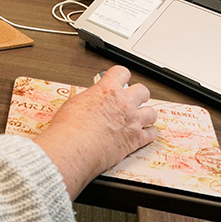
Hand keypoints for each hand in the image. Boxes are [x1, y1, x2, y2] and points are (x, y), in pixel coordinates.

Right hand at [32, 65, 157, 198]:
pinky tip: (143, 134)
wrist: (73, 148)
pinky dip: (148, 134)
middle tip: (132, 99)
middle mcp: (123, 103)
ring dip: (145, 114)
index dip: (121, 76)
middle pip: (142, 91)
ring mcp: (132, 121)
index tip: (120, 79)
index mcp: (107, 90)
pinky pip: (151, 134)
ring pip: (151, 112)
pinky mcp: (135, 140)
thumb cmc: (69, 128)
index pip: (122, 73)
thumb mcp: (75, 103)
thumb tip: (92, 101)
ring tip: (139, 117)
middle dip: (138, 94)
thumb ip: (90, 99)